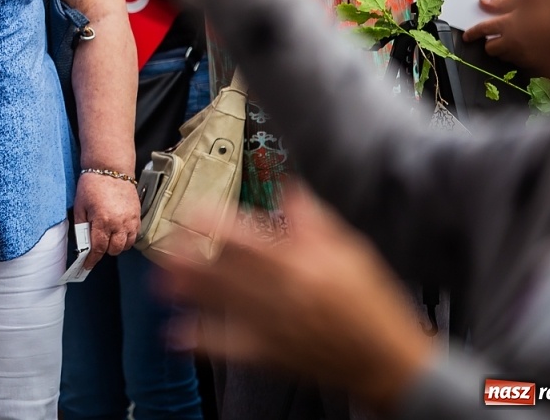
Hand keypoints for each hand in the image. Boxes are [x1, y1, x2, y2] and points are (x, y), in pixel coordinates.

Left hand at [73, 171, 141, 266]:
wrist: (110, 169)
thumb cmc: (92, 185)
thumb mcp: (80, 206)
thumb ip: (81, 227)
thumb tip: (82, 244)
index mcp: (102, 221)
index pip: (98, 249)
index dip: (92, 260)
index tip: (87, 265)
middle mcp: (119, 223)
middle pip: (114, 250)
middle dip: (104, 250)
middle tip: (97, 244)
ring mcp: (130, 220)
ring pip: (126, 245)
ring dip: (117, 245)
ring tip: (108, 236)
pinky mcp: (137, 215)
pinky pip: (134, 235)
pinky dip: (127, 237)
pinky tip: (118, 230)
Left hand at [155, 186, 434, 410]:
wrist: (388, 361)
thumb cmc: (373, 305)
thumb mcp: (352, 252)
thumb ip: (316, 220)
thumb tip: (291, 188)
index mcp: (303, 263)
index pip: (249, 237)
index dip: (216, 223)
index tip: (193, 212)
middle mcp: (284, 292)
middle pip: (226, 269)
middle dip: (191, 257)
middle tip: (165, 245)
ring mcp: (274, 325)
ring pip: (221, 304)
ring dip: (189, 292)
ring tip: (161, 282)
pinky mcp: (271, 355)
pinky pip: (229, 348)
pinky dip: (202, 342)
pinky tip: (177, 335)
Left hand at [462, 0, 528, 61]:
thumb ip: (504, 1)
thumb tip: (484, 1)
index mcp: (509, 25)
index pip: (483, 29)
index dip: (473, 33)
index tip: (467, 36)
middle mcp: (514, 43)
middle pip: (491, 49)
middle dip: (491, 42)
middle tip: (499, 35)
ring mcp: (526, 57)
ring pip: (505, 57)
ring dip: (506, 50)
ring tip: (516, 41)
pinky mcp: (538, 67)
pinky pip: (522, 65)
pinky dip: (522, 58)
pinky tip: (532, 49)